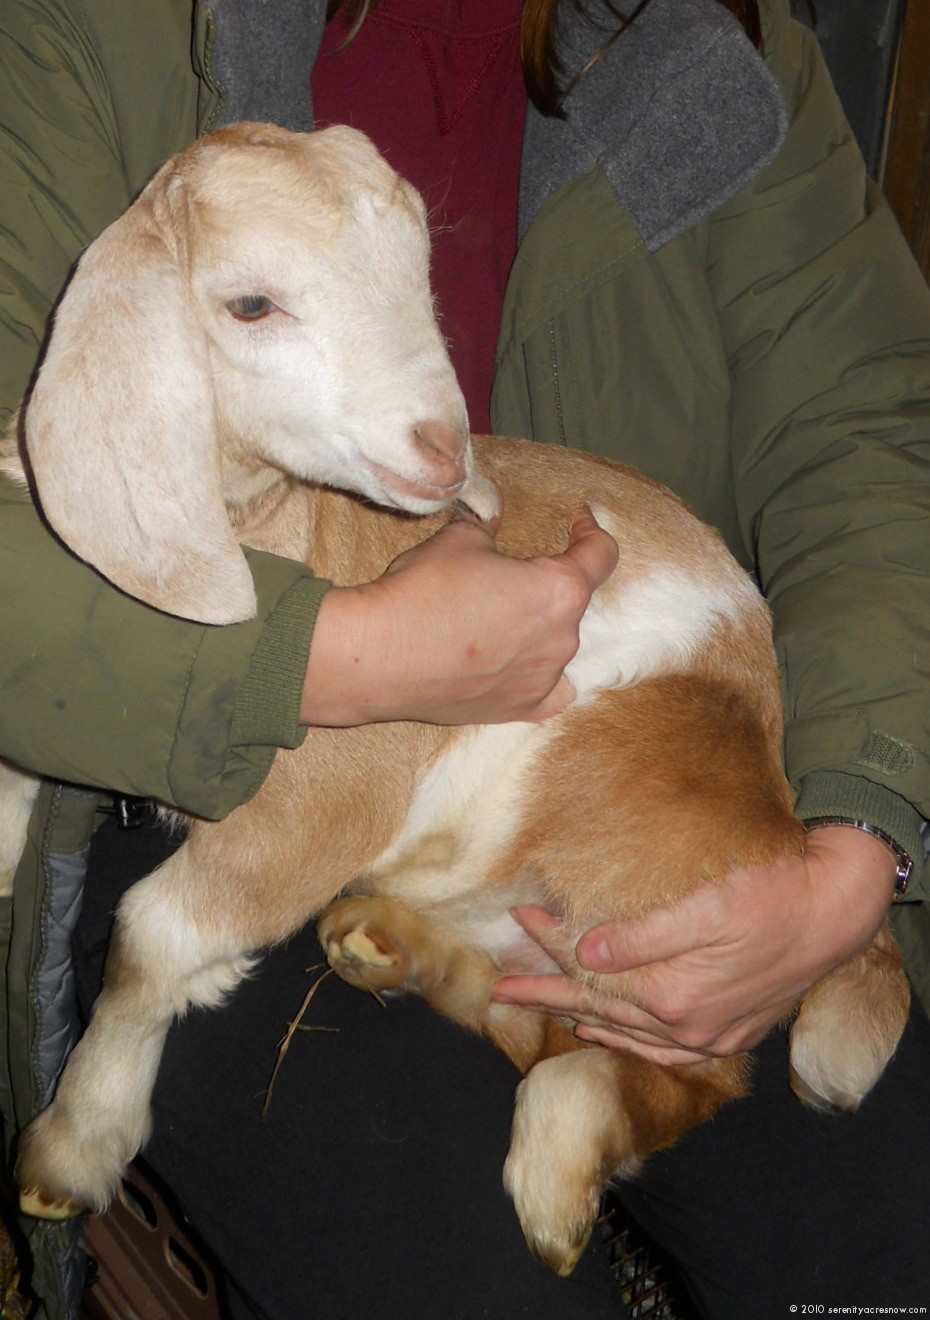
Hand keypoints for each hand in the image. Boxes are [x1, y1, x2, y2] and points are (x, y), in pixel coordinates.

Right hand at [300, 501, 617, 725]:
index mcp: (559, 590)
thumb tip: (490, 517)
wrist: (378, 656)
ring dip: (538, 627)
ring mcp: (544, 678)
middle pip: (572, 602)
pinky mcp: (519, 708)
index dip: (590, 532)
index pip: (599, 555)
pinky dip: (541, 676)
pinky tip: (524, 667)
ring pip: (558, 644)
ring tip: (497, 619)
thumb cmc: (421, 591)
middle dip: (546, 584)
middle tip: (507, 575)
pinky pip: (550, 690)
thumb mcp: (458, 540)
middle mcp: (563, 638)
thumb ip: (487, 527)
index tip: (579, 523)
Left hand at [492, 825, 897, 1064]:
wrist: (835, 910)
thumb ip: (642, 937)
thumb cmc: (770, 895)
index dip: (551, 944)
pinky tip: (605, 1030)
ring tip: (541, 1009)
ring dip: (581, 1019)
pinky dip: (628, 1040)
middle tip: (500, 991)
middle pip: (600, 1010)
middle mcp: (687, 1028)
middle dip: (546, 995)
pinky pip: (663, 1049)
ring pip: (627, 1033)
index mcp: (675, 996)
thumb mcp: (705, 907)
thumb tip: (585, 953)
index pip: (592, 972)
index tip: (518, 918)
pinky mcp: (728, 1033)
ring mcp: (710, 1037)